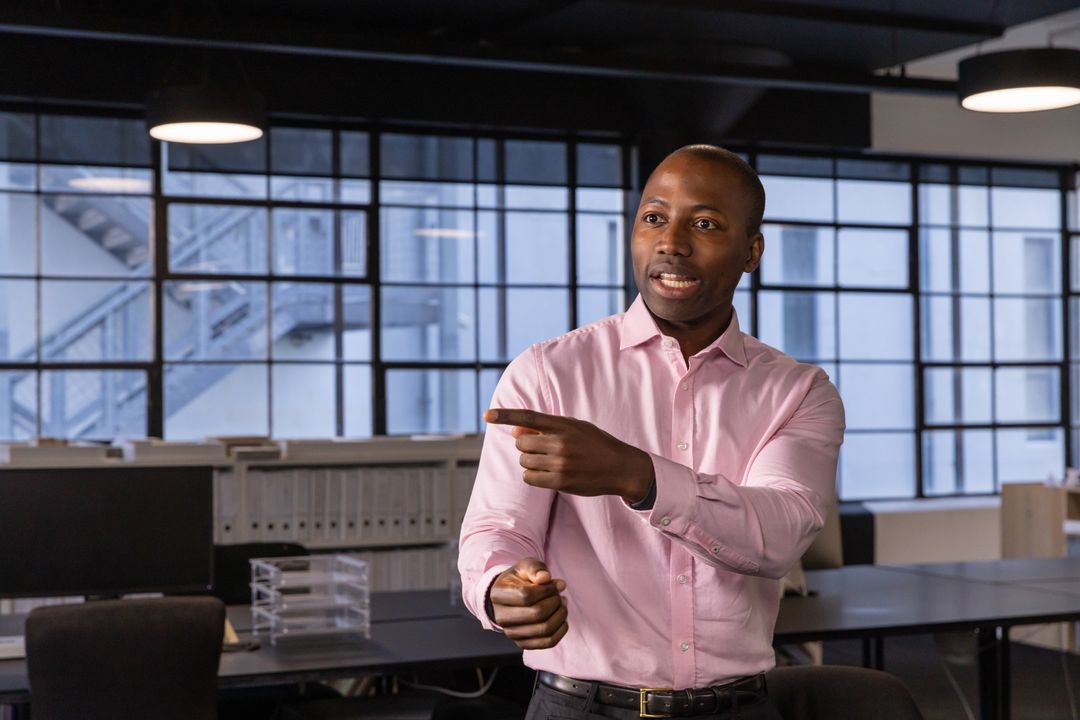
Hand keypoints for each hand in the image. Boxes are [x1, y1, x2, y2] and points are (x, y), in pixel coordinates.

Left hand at [484, 408, 654, 501]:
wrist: (620, 467)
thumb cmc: (595, 444)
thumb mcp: (575, 428)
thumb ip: (545, 428)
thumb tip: (514, 431)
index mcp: (563, 425)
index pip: (528, 417)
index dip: (505, 415)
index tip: (486, 415)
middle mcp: (560, 443)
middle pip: (521, 443)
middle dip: (526, 446)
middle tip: (541, 448)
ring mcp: (560, 463)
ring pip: (525, 461)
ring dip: (531, 462)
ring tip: (550, 461)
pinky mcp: (560, 482)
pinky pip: (530, 478)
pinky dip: (533, 476)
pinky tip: (548, 473)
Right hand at [489, 557, 568, 649]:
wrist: (511, 596)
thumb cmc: (519, 579)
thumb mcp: (525, 566)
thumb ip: (535, 568)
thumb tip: (545, 578)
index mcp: (498, 595)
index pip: (526, 596)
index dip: (546, 590)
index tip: (555, 585)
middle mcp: (501, 617)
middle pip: (537, 614)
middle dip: (555, 602)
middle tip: (559, 595)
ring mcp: (511, 633)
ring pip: (544, 629)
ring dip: (560, 615)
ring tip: (562, 604)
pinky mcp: (523, 643)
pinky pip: (548, 642)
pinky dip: (561, 630)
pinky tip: (562, 618)